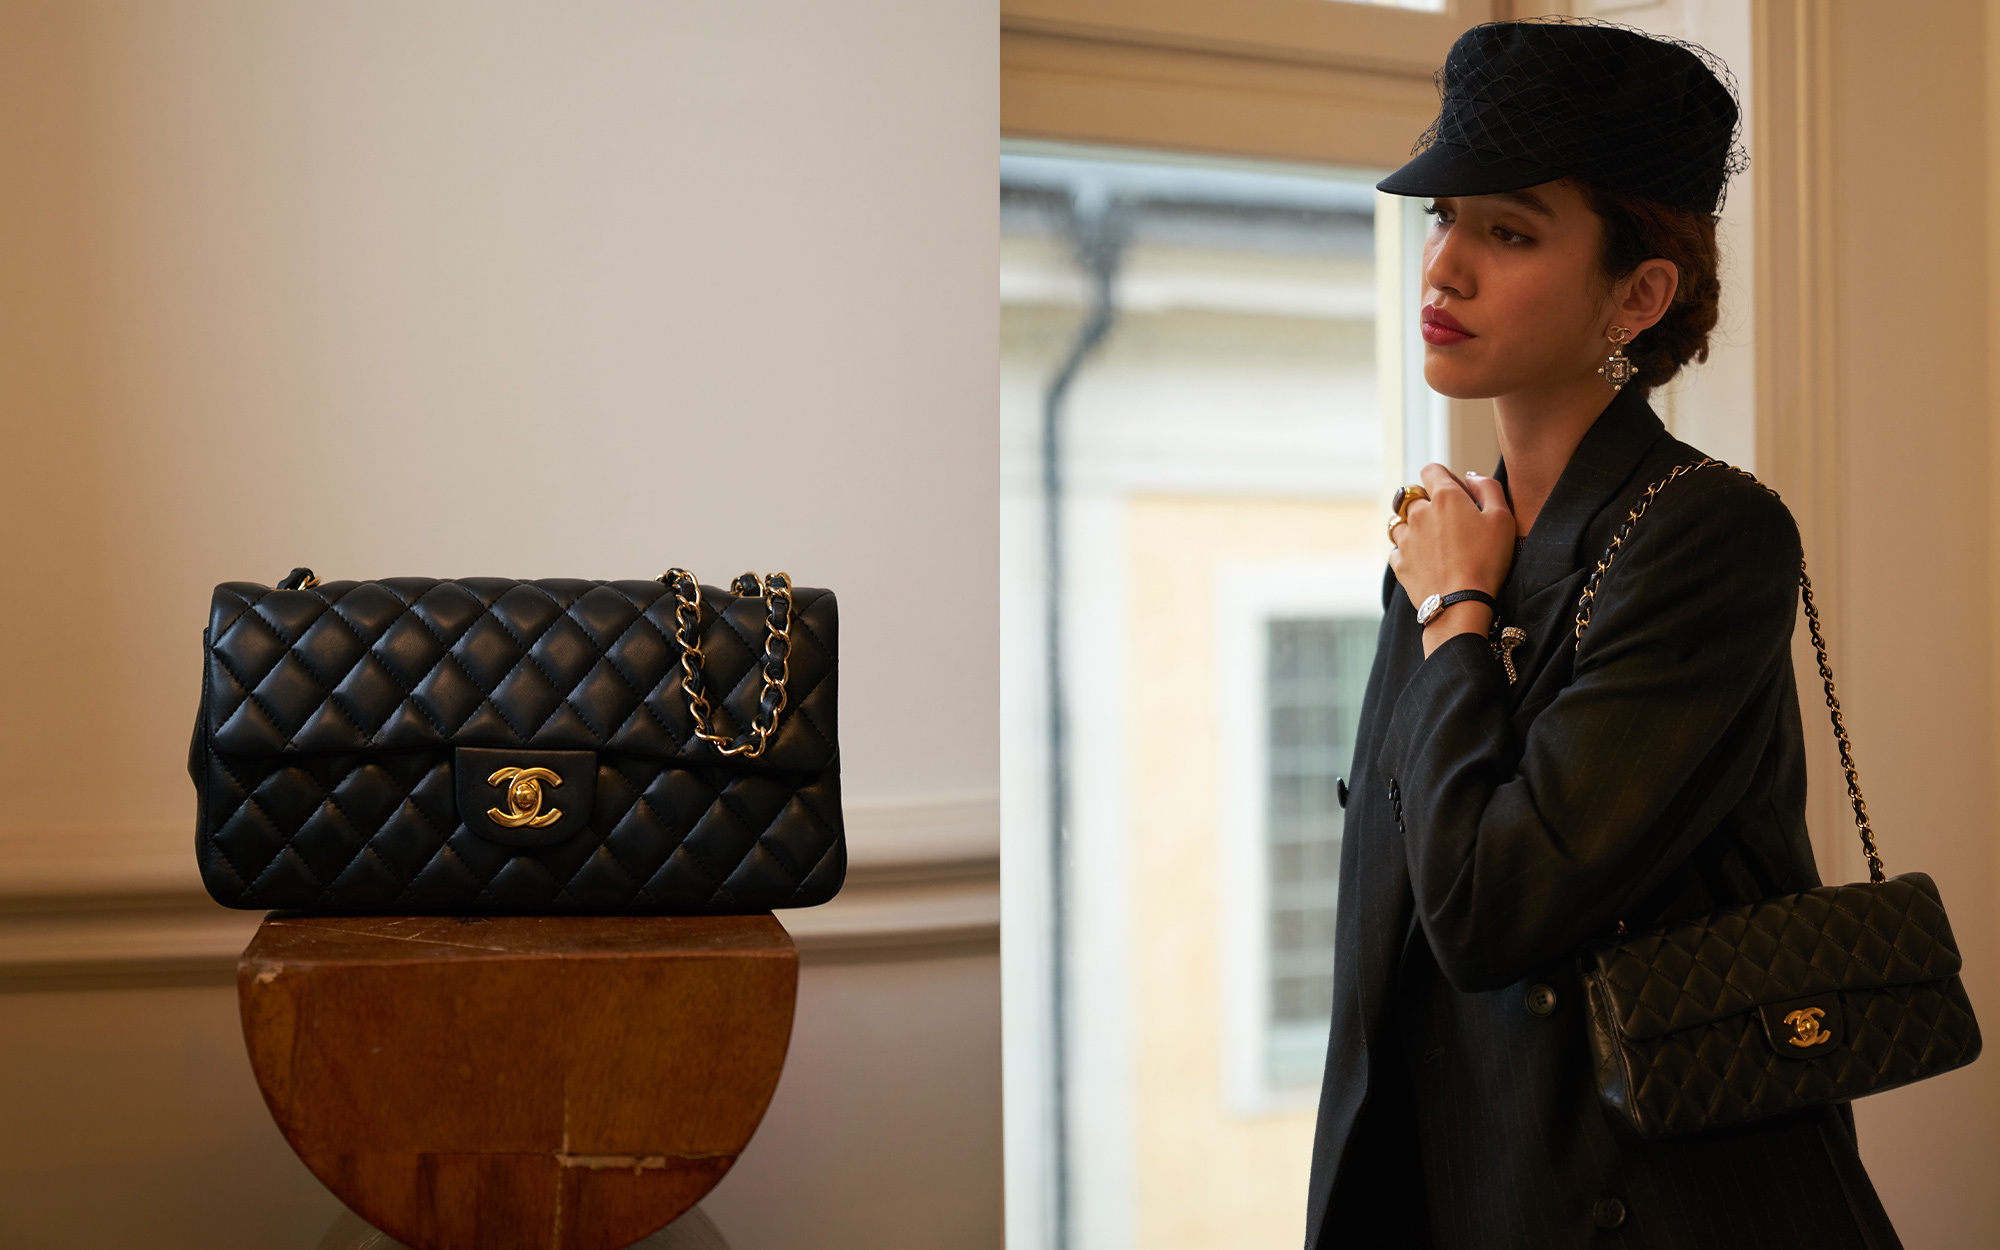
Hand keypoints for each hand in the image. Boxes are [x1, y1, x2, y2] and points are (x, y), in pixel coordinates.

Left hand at [1389, 464, 1516, 655]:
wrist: (1462, 604)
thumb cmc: (1487, 560)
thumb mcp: (1502, 517)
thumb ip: (1488, 488)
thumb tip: (1470, 476)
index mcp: (1444, 497)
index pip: (1431, 469)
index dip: (1444, 477)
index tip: (1458, 494)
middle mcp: (1418, 514)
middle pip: (1410, 495)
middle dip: (1425, 501)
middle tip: (1447, 520)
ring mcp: (1404, 539)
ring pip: (1398, 521)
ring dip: (1412, 525)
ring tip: (1432, 540)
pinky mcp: (1398, 563)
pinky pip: (1397, 549)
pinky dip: (1407, 551)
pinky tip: (1424, 560)